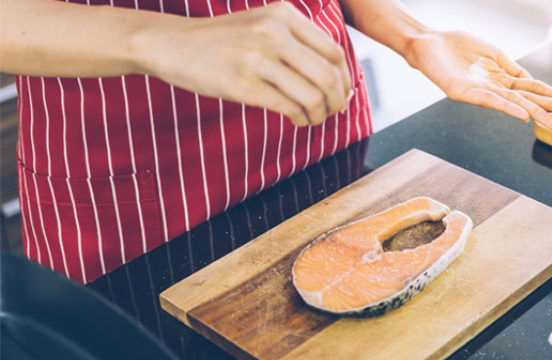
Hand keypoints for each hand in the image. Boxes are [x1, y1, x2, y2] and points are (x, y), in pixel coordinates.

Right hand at [135, 2, 350, 125]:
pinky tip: (297, 121)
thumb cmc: (224, 40)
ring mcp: (257, 58)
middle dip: (337, 101)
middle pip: (328, 76)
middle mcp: (273, 33)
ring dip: (320, 114)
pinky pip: (289, 108)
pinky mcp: (243, 85)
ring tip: (313, 119)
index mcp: (283, 15)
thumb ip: (298, 40)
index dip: (345, 78)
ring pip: (312, 96)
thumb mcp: (263, 23)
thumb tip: (338, 77)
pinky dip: (301, 119)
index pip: (333, 52)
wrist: (174, 44)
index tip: (343, 93)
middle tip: (333, 111)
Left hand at [402, 31, 551, 129]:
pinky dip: (508, 107)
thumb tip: (531, 80)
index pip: (533, 88)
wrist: (428, 43)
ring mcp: (479, 91)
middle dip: (551, 107)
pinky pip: (490, 101)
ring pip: (513, 103)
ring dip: (534, 113)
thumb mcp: (491, 52)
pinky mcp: (463, 93)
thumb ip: (510, 66)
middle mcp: (493, 87)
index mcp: (501, 77)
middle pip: (528, 98)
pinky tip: (523, 115)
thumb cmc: (456, 46)